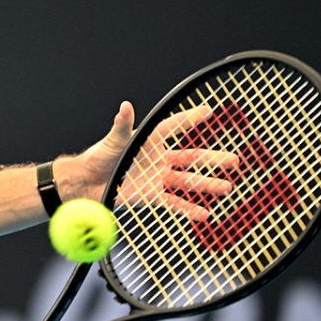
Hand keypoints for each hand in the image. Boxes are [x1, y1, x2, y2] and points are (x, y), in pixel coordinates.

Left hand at [55, 102, 237, 219]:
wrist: (86, 182)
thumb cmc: (98, 157)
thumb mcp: (112, 140)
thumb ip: (121, 125)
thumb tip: (125, 106)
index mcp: (150, 140)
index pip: (173, 127)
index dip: (189, 120)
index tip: (209, 111)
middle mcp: (158, 158)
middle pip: (191, 158)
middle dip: (213, 160)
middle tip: (234, 161)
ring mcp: (157, 178)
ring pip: (187, 182)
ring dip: (207, 185)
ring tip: (226, 187)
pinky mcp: (151, 195)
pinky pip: (174, 202)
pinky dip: (188, 208)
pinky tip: (204, 213)